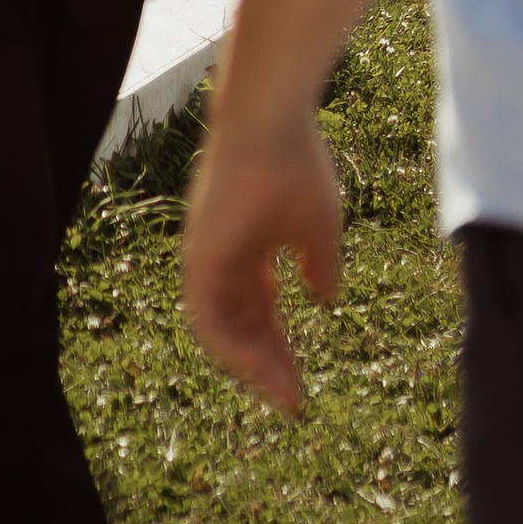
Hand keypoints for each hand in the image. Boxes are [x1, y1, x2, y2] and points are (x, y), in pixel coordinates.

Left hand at [180, 105, 343, 414]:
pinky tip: (260, 367)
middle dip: (266, 364)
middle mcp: (223, 257)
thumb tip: (324, 299)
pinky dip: (231, 345)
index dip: (277, 347)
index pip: (258, 311)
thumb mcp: (316, 226)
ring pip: (219, 328)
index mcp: (248, 249)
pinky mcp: (198, 256)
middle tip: (293, 399)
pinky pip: (207, 315)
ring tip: (282, 392)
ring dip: (250, 364)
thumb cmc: (296, 164)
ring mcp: (207, 257)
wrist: (271, 124)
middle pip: (241, 325)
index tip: (299, 380)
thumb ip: (318, 264)